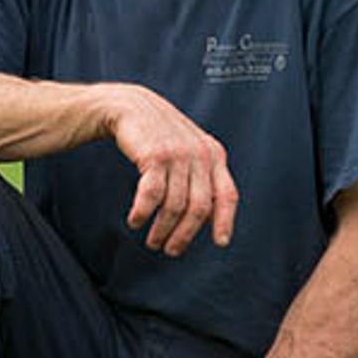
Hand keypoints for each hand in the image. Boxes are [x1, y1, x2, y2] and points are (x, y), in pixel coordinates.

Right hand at [103, 85, 235, 255]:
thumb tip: (207, 218)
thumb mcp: (189, 149)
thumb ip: (203, 175)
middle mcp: (200, 155)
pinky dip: (142, 213)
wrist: (130, 106)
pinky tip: (135, 221)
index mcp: (214, 155)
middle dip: (184, 235)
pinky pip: (151, 195)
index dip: (225, 221)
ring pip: (175, 206)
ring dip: (161, 230)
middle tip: (170, 250)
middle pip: (199, 208)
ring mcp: (178, 155)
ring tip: (152, 241)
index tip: (220, 243)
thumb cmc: (160, 134)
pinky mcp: (155, 156)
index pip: (227, 195)